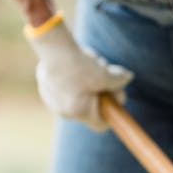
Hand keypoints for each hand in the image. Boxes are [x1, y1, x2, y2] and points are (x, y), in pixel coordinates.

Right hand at [27, 16, 132, 130]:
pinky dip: (71, 78)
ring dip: (86, 82)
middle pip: (90, 106)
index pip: (101, 124)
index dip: (111, 112)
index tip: (114, 98)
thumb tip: (128, 77)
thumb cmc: (80, 64)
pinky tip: (73, 62)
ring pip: (77, 95)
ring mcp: (52, 100)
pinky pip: (63, 88)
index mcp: (79, 112)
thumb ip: (118, 80)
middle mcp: (63, 111)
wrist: (52, 47)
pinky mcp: (44, 88)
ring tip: (87, 63)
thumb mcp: (104, 73)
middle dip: (99, 91)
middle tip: (103, 73)